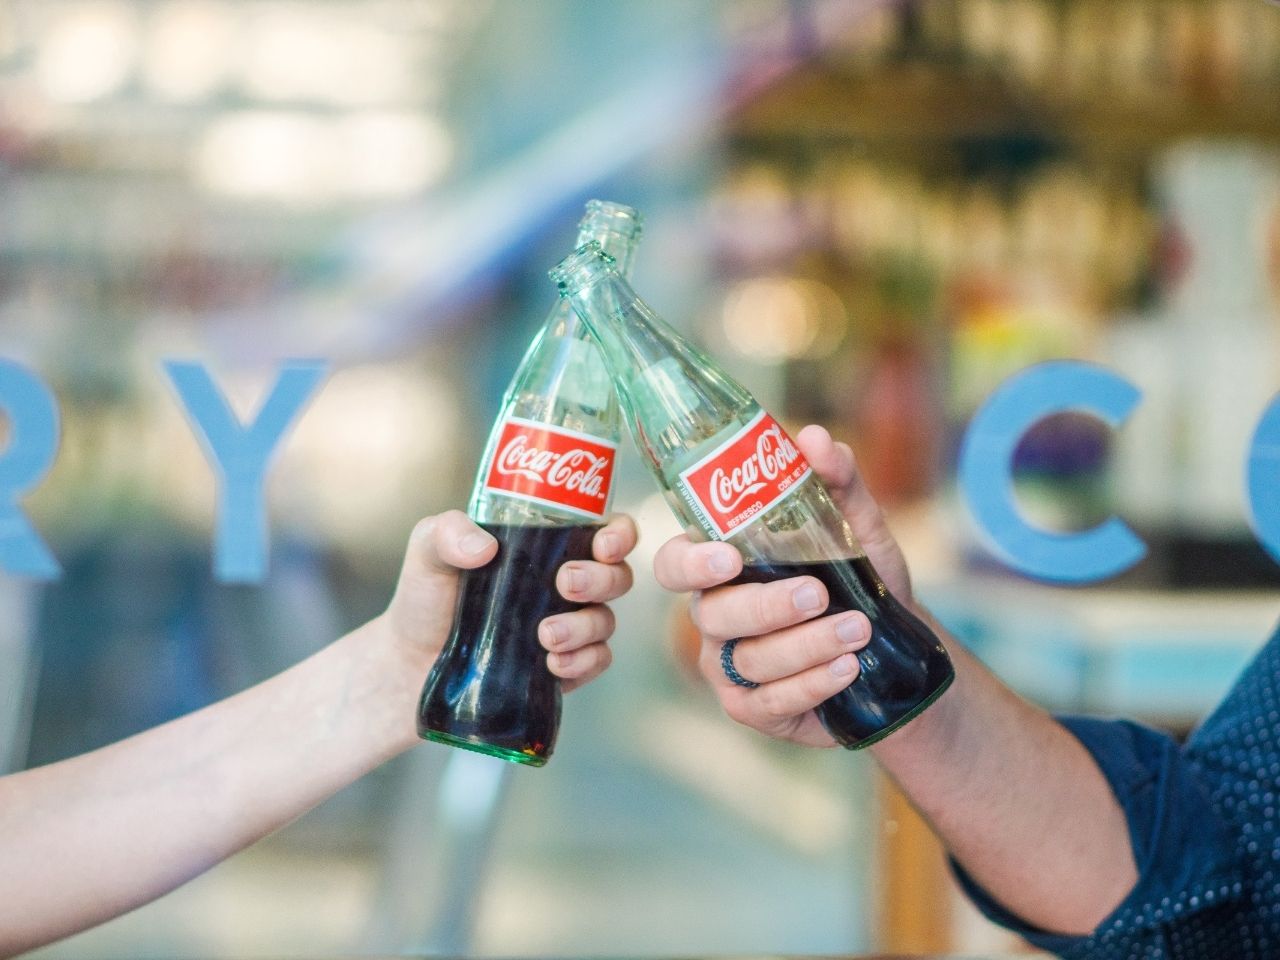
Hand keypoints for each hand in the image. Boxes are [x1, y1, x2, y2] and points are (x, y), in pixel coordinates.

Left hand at [384, 510, 636, 691]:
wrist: (410, 662)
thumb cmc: (427, 596)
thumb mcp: (429, 550)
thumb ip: (448, 533)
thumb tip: (484, 548)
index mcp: (548, 544)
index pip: (605, 530)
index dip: (620, 534)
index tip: (604, 544)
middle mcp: (566, 582)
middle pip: (618, 575)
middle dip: (602, 579)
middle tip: (565, 584)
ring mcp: (569, 625)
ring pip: (606, 621)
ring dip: (585, 627)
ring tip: (545, 635)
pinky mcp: (563, 666)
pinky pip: (596, 662)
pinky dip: (583, 662)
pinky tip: (553, 664)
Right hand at [653, 425, 904, 746]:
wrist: (896, 649)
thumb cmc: (859, 580)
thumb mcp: (856, 528)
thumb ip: (835, 483)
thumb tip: (814, 438)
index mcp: (722, 567)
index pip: (674, 563)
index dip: (691, 562)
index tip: (730, 557)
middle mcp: (715, 616)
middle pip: (713, 613)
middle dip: (765, 605)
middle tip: (817, 593)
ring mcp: (729, 666)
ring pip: (749, 659)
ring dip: (805, 645)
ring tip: (856, 629)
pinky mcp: (754, 708)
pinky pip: (771, 701)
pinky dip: (812, 683)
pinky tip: (847, 668)